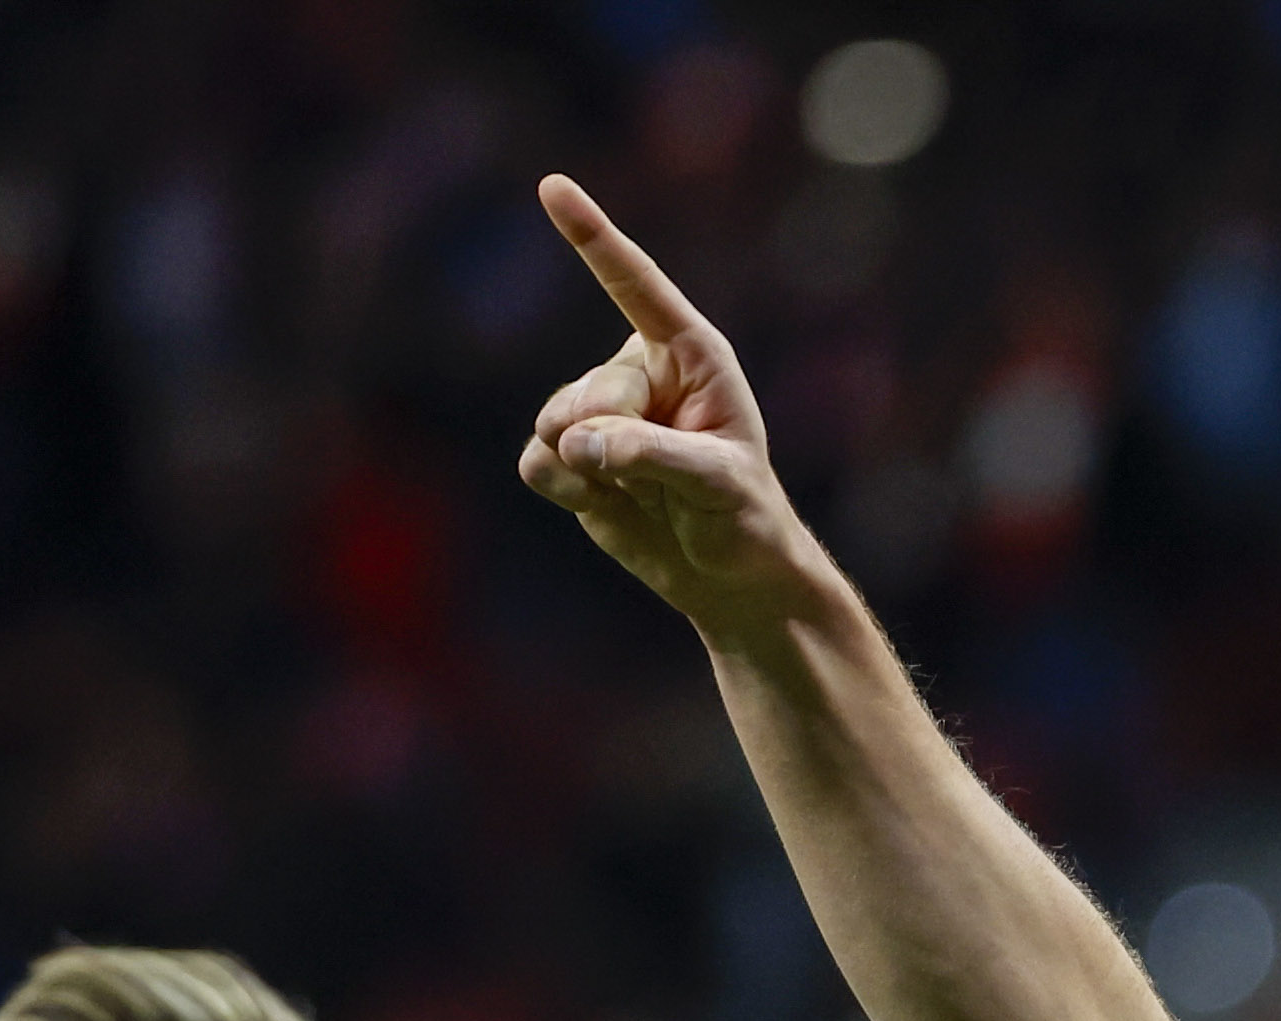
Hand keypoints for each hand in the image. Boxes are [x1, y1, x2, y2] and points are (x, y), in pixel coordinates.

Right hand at [519, 176, 808, 629]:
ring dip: (586, 466)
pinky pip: (537, 459)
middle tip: (650, 473)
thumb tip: (575, 444)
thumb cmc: (743, 517)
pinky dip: (562, 486)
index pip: (634, 284)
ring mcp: (599, 413)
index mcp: (689, 353)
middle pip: (588, 389)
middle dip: (610, 437)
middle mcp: (639, 372)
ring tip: (637, 491)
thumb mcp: (718, 483)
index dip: (593, 237)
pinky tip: (604, 503)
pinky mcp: (572, 456)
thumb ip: (650, 454)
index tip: (552, 187)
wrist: (727, 574)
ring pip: (554, 422)